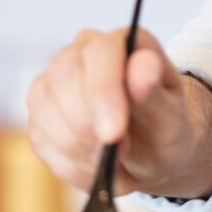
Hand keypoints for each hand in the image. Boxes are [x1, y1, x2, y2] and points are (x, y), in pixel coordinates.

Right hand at [27, 27, 211, 197]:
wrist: (151, 156)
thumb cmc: (164, 131)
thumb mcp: (170, 119)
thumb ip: (154, 92)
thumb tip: (144, 63)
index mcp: (123, 43)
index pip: (100, 52)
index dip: (103, 92)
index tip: (113, 133)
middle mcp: (82, 53)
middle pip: (62, 76)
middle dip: (87, 124)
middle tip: (120, 153)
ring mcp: (55, 82)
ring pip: (44, 108)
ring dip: (80, 148)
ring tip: (115, 162)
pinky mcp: (41, 115)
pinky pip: (41, 139)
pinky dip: (71, 165)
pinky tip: (97, 168)